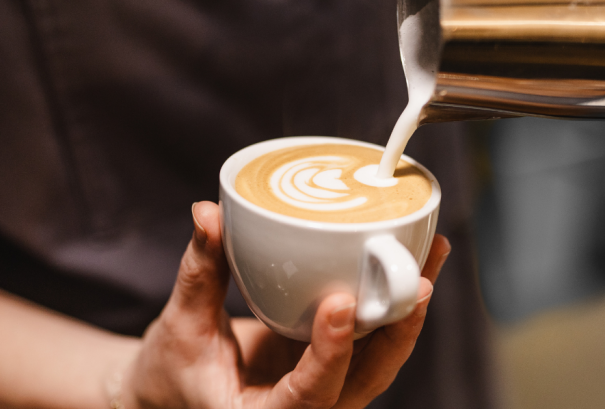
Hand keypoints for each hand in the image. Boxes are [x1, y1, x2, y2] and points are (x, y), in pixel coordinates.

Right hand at [119, 201, 450, 408]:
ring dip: (409, 309)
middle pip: (366, 379)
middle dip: (399, 330)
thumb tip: (208, 213)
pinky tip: (415, 259)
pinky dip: (395, 303)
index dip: (331, 355)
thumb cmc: (173, 370)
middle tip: (419, 279)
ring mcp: (328, 393)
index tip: (342, 304)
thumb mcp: (181, 325)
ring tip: (431, 253)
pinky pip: (374, 340)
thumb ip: (201, 270)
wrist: (179, 392)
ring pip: (381, 360)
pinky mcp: (336, 368)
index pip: (309, 397)